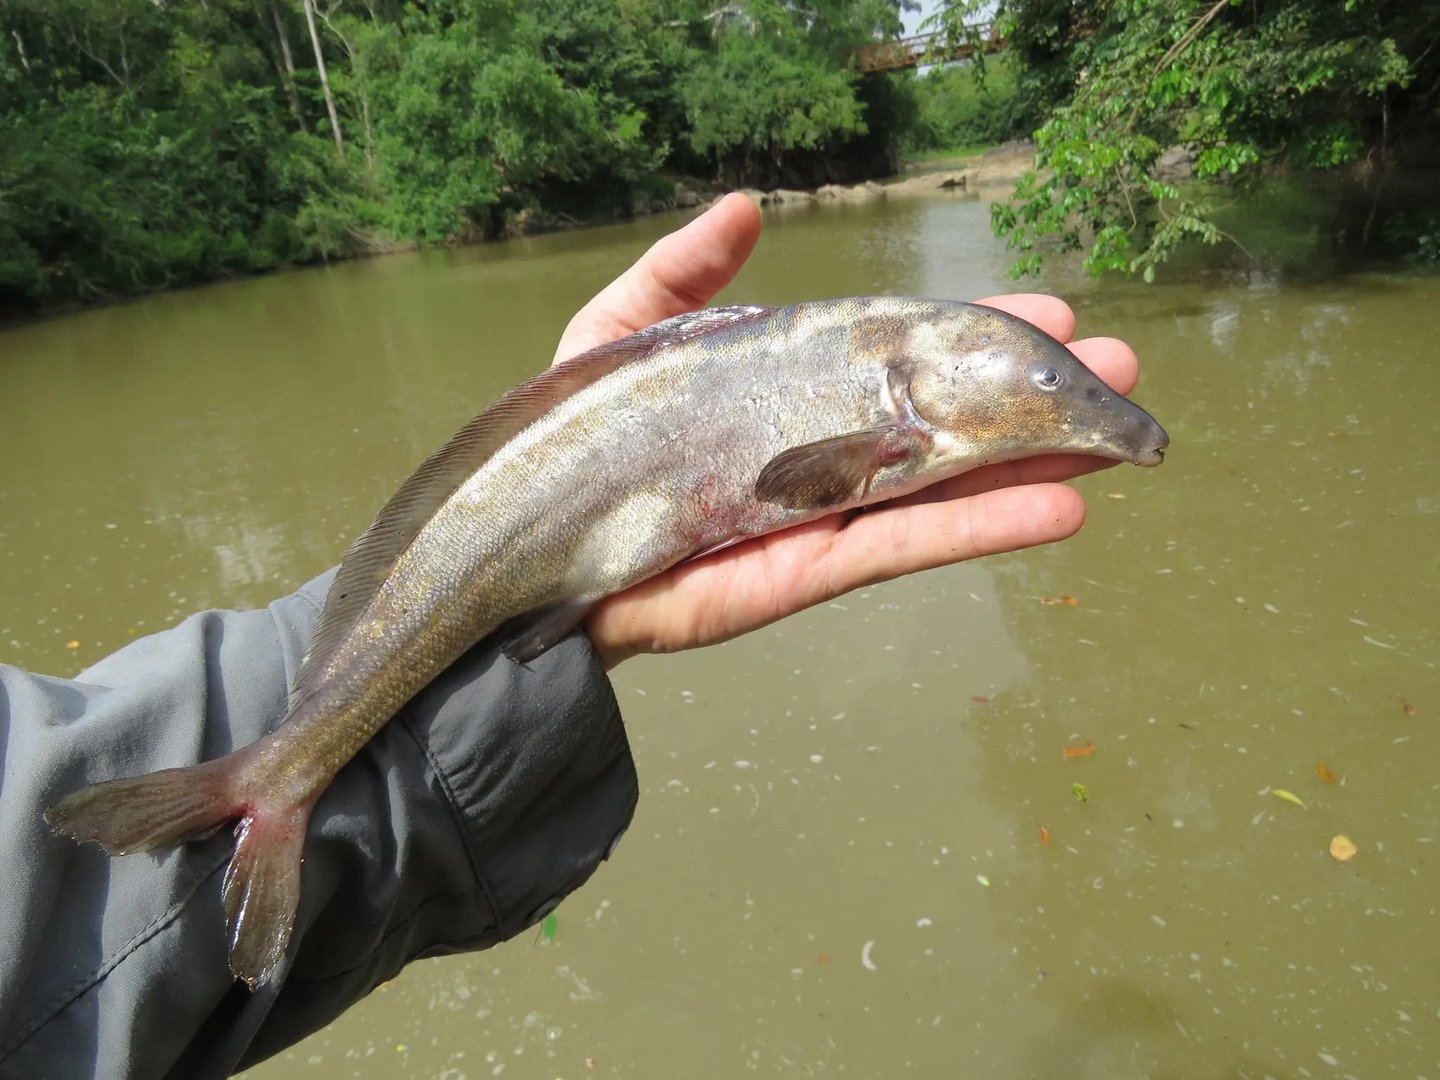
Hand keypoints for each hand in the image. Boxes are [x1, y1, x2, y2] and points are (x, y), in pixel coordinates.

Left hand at [559, 194, 1141, 667]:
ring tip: (1117, 437)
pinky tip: (1059, 508)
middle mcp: (823, 454)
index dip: (972, 338)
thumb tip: (746, 205)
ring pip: (948, 486)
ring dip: (1034, 461)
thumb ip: (684, 272)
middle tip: (1116, 364)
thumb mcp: (624, 329)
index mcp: (791, 395)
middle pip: (946, 422)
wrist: (534, 549)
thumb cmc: (575, 438)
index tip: (1049, 310)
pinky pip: (907, 545)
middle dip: (1031, 396)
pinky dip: (982, 529)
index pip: (903, 359)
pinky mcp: (810, 570)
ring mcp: (825, 516)